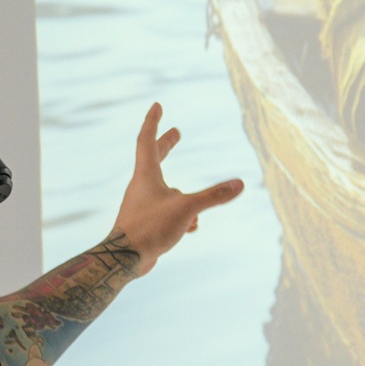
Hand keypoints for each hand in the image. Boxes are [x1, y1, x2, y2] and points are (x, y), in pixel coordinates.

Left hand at [110, 103, 243, 274]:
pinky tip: (191, 227)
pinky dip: (181, 214)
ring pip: (165, 191)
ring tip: (197, 210)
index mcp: (146, 175)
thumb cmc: (150, 228)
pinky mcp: (145, 222)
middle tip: (177, 133)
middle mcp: (141, 186)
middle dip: (167, 146)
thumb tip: (240, 184)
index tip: (157, 106)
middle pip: (154, 159)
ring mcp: (142, 204)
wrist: (123, 259)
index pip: (147, 140)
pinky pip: (166, 211)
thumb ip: (213, 196)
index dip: (153, 122)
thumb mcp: (187, 209)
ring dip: (182, 193)